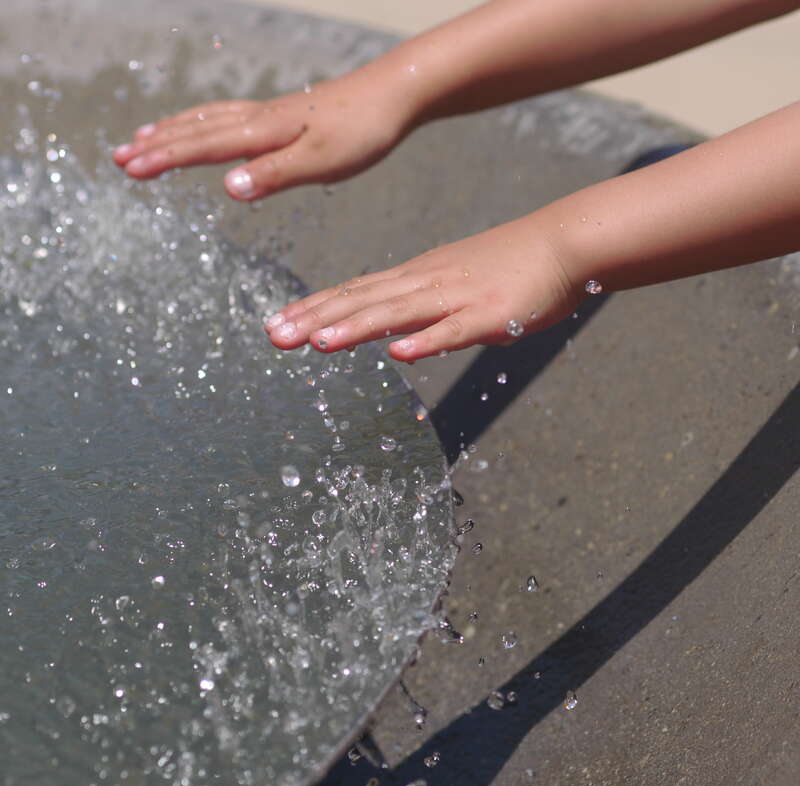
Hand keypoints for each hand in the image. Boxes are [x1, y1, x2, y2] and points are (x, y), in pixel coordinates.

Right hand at [113, 70, 415, 200]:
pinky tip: (207, 127)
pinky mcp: (284, 114)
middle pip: (196, 129)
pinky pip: (230, 115)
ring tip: (144, 138)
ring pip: (209, 118)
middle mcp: (260, 118)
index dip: (164, 158)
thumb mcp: (321, 162)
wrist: (394, 94)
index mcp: (264, 132)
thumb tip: (228, 189)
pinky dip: (204, 121)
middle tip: (119, 159)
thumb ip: (274, 175)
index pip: (203, 146)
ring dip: (174, 130)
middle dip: (156, 145)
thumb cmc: (362, 132)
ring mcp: (270, 113)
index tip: (129, 169)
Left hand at [264, 215, 581, 360]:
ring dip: (357, 328)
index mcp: (418, 277)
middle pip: (364, 301)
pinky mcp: (491, 313)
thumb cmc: (511, 266)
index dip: (315, 308)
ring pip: (398, 313)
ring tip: (319, 343)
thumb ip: (426, 313)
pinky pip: (455, 330)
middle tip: (274, 336)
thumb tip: (402, 339)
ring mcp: (457, 296)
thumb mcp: (457, 287)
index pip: (356, 293)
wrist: (562, 243)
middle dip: (317, 319)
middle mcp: (427, 282)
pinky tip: (399, 354)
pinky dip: (427, 341)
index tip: (278, 322)